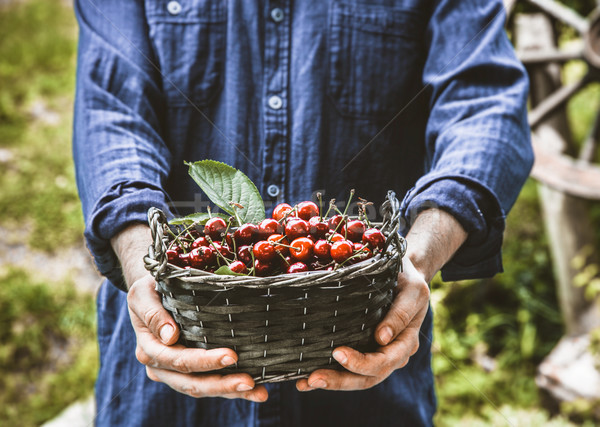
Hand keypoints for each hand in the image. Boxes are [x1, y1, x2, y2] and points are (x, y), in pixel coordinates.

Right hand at [126, 274, 268, 400]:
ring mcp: (174, 373)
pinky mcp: (190, 372)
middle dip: (222, 384)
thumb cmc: (150, 289)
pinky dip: (232, 389)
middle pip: (192, 383)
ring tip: (259, 392)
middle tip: (250, 381)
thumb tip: (170, 336)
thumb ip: (153, 314)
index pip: (178, 360)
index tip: (232, 355)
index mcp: (149, 349)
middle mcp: (160, 366)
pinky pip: (211, 383)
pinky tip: (256, 389)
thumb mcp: (144, 294)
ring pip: (204, 388)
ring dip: (231, 391)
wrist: (151, 294)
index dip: (204, 361)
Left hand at [295, 256, 429, 390]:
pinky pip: (349, 370)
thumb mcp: (412, 290)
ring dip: (332, 382)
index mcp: (407, 342)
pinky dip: (329, 375)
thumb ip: (400, 313)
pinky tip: (305, 380)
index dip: (362, 362)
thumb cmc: (407, 279)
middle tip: (314, 378)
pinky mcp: (365, 351)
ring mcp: (379, 355)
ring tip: (306, 382)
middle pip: (369, 377)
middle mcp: (394, 354)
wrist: (404, 275)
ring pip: (357, 379)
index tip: (337, 353)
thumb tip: (382, 338)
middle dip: (340, 379)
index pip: (384, 361)